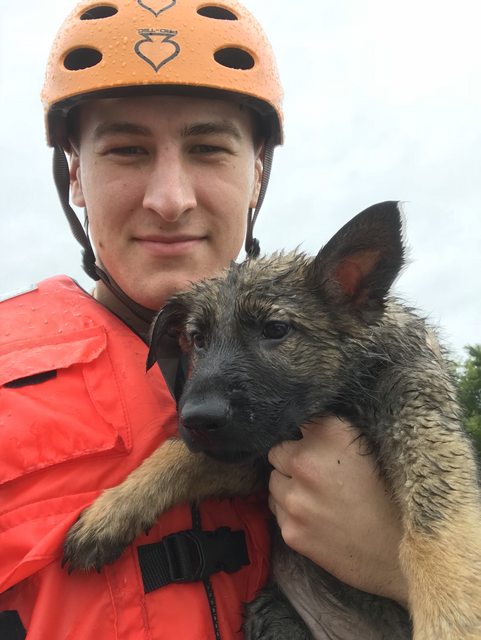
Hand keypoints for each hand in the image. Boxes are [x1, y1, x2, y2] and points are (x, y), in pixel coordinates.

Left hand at [268, 416, 408, 607]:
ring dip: (289, 486)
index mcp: (328, 432)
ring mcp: (294, 498)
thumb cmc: (398, 494)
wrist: (410, 553)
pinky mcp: (291, 531)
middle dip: (293, 460)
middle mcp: (304, 461)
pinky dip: (290, 511)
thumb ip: (336, 428)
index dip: (310, 436)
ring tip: (318, 498)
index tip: (322, 447)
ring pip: (274, 482)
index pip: (298, 422)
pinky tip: (316, 518)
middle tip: (320, 475)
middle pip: (278, 452)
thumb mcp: (374, 443)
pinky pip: (277, 510)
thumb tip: (313, 424)